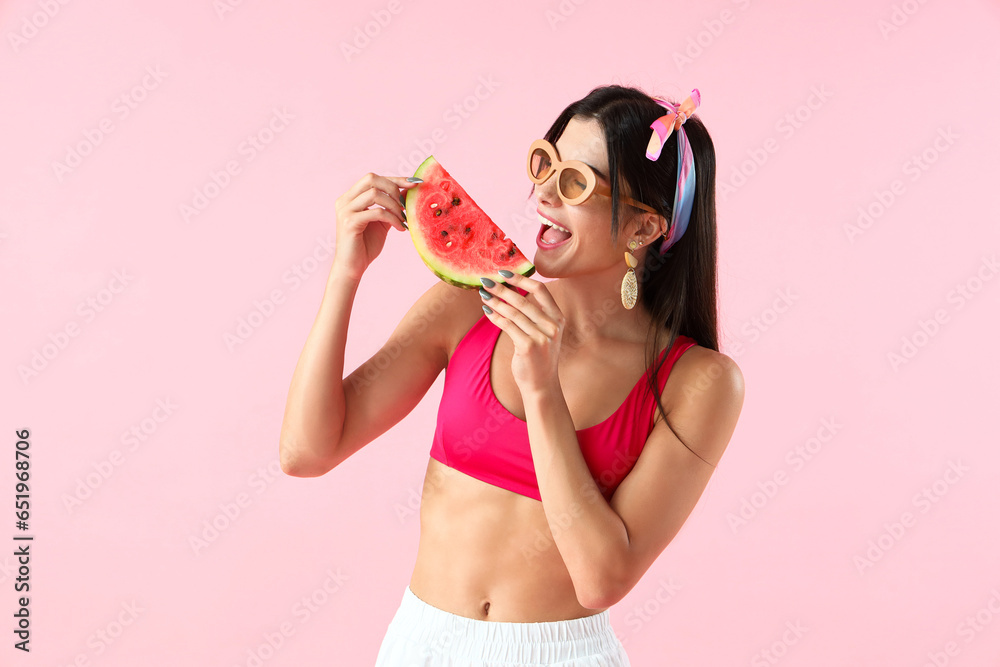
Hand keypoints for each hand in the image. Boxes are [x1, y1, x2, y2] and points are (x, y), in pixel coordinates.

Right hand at [332, 172, 415, 280]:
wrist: (352, 267)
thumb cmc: (366, 245)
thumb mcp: (383, 221)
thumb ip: (392, 205)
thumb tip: (409, 189)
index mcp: (350, 197)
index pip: (373, 178)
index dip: (395, 179)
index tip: (415, 183)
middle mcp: (345, 200)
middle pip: (371, 178)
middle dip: (393, 188)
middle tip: (405, 204)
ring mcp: (345, 210)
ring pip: (375, 194)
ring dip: (394, 206)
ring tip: (403, 219)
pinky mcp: (349, 222)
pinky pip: (377, 212)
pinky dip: (392, 218)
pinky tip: (400, 228)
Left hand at [479, 272, 565, 393]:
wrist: (542, 385)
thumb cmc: (539, 357)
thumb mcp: (543, 333)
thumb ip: (534, 313)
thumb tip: (510, 290)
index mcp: (558, 318)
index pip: (540, 289)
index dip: (521, 279)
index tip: (505, 273)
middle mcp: (552, 326)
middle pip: (523, 299)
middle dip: (502, 288)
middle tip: (486, 280)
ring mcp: (541, 337)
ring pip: (513, 312)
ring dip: (495, 301)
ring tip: (483, 295)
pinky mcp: (528, 347)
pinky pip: (507, 325)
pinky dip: (495, 316)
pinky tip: (486, 310)